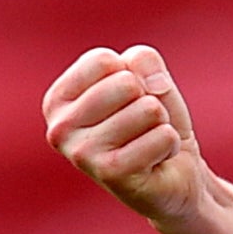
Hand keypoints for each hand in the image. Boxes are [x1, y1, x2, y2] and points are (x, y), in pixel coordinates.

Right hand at [42, 44, 205, 224]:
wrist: (174, 174)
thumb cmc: (152, 122)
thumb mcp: (148, 77)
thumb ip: (143, 59)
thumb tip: (149, 83)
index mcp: (58, 101)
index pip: (102, 60)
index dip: (132, 73)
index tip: (129, 99)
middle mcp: (59, 129)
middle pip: (126, 83)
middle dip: (150, 99)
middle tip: (142, 125)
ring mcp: (81, 154)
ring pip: (149, 109)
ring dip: (161, 124)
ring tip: (148, 142)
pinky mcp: (110, 174)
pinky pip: (163, 136)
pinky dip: (170, 144)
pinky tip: (155, 160)